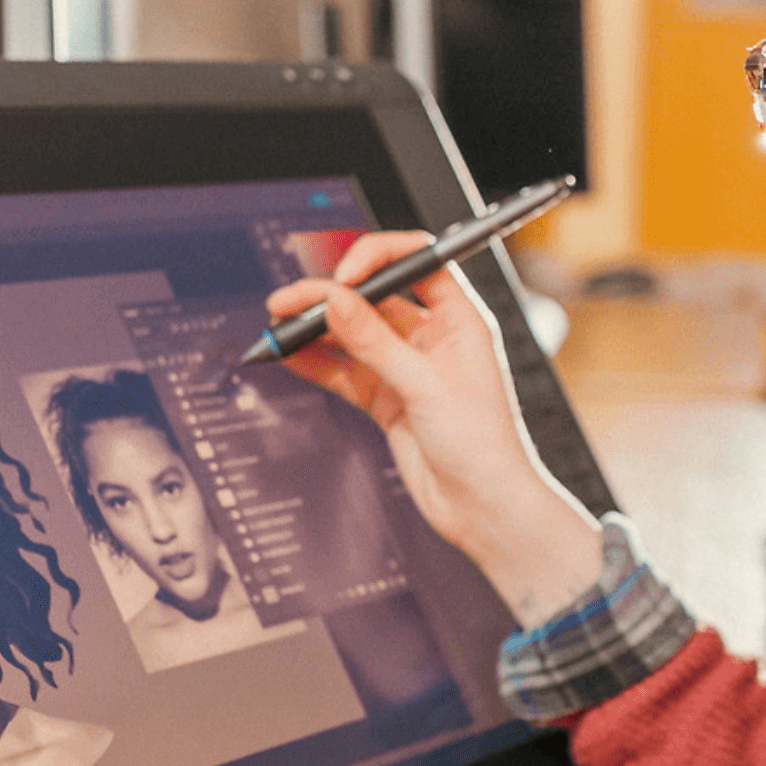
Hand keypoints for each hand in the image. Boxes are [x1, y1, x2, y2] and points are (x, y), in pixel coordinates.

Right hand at [265, 233, 600, 625]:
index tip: (343, 275)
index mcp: (460, 319)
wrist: (483, 507)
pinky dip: (317, 362)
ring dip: (317, 328)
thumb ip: (375, 342)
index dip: (378, 258)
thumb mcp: (426, 384)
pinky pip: (345, 371)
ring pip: (354, 334)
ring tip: (281, 326)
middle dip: (331, 295)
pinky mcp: (388, 399)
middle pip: (375, 297)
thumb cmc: (484, 445)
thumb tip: (337, 302)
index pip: (418, 261)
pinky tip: (291, 355)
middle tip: (291, 301)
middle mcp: (433, 338)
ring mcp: (407, 368)